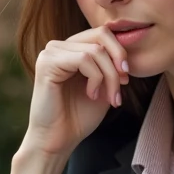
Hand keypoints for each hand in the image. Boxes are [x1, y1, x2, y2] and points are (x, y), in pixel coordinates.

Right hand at [24, 28, 129, 158]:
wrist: (59, 140)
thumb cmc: (78, 116)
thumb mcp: (103, 86)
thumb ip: (111, 65)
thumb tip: (127, 48)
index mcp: (71, 49)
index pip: (102, 33)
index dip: (120, 53)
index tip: (125, 80)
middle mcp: (59, 47)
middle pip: (101, 35)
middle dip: (118, 62)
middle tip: (121, 86)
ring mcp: (50, 53)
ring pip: (95, 50)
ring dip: (109, 76)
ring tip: (107, 98)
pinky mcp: (46, 63)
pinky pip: (84, 59)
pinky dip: (95, 78)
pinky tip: (91, 94)